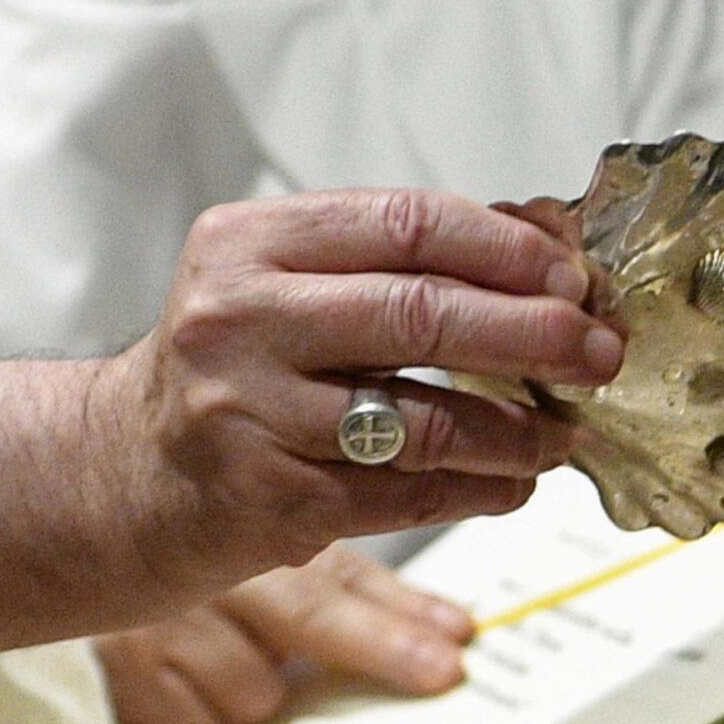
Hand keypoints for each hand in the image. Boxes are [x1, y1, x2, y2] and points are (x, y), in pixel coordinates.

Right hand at [97, 189, 616, 597]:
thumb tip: (551, 240)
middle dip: (536, 334)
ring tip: (563, 433)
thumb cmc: (238, 372)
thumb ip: (407, 262)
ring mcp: (250, 412)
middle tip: (601, 352)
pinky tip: (514, 482)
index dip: (509, 250)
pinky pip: (409, 494)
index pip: (408, 224)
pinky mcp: (271, 499)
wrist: (122, 474)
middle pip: (424, 314)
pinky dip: (481, 489)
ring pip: (425, 419)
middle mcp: (240, 319)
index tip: (576, 276)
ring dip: (519, 430)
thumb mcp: (295, 289)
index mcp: (253, 243)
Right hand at [98, 544, 474, 723]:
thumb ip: (346, 586)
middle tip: (437, 672)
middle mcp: (205, 568)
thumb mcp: (257, 558)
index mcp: (243, 533)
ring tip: (217, 664)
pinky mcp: (112, 677)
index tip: (458, 635)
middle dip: (379, 646)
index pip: (340, 569)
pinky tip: (174, 693)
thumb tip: (448, 630)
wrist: (30, 543)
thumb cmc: (169, 563)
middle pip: (308, 611)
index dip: (403, 606)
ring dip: (255, 694)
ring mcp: (155, 621)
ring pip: (254, 690)